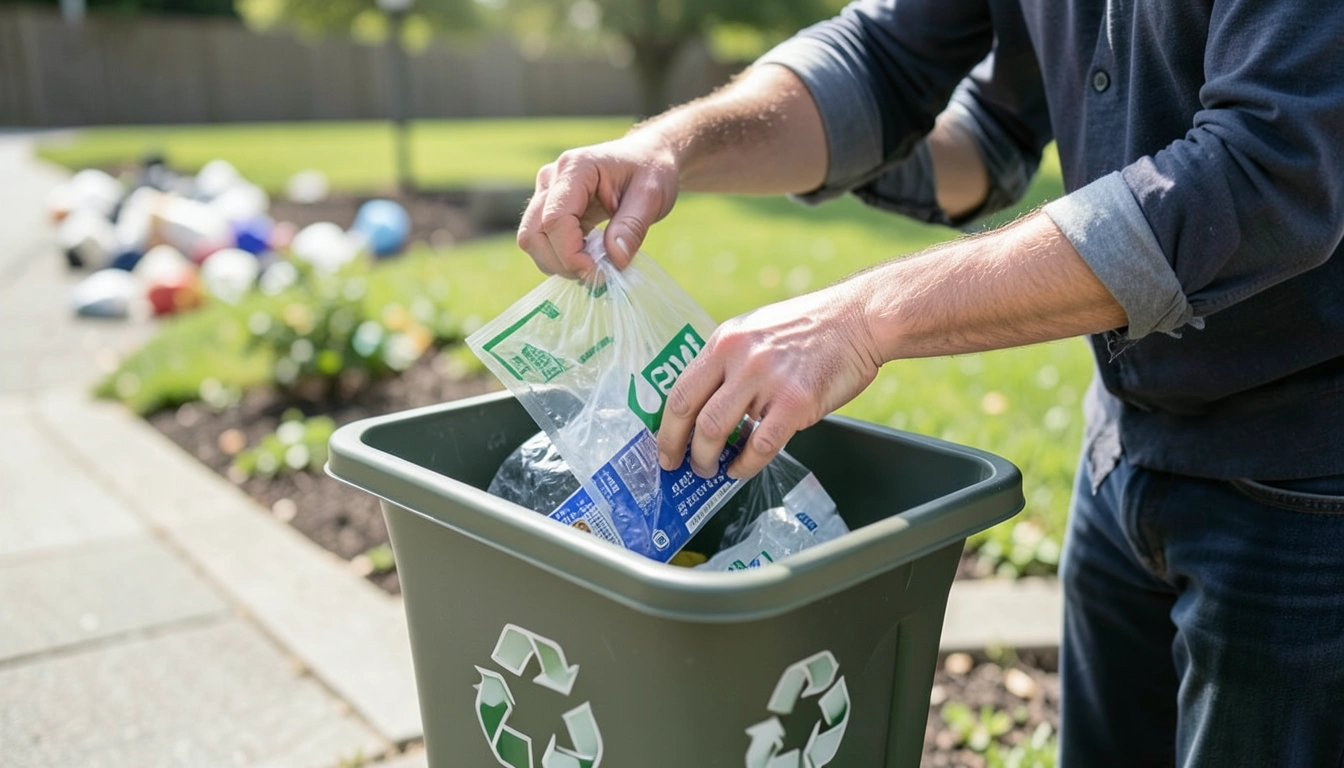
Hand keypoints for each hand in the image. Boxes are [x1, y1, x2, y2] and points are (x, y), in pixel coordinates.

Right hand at [517, 133, 679, 279]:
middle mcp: (552, 178)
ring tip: (595, 266)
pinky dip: (562, 257)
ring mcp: (547, 192)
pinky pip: (542, 240)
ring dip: (559, 263)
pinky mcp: (550, 208)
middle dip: (561, 263)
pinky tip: (589, 257)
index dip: (571, 254)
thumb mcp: (652, 196)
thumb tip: (615, 261)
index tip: (598, 273)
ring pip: (532, 240)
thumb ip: (632, 227)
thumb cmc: (651, 170)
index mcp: (575, 167)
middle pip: (533, 233)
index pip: (555, 219)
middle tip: (597, 275)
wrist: (648, 157)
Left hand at [655, 282, 884, 479]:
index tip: (663, 446)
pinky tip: (741, 469)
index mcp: (724, 341)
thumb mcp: (755, 331)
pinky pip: (760, 446)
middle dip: (678, 448)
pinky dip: (745, 465)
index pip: (679, 390)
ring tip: (711, 469)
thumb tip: (705, 404)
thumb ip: (728, 363)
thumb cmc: (811, 327)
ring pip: (718, 432)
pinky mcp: (795, 403)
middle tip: (679, 465)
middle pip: (690, 414)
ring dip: (708, 459)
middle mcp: (739, 358)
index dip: (665, 426)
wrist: (859, 319)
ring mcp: (766, 380)